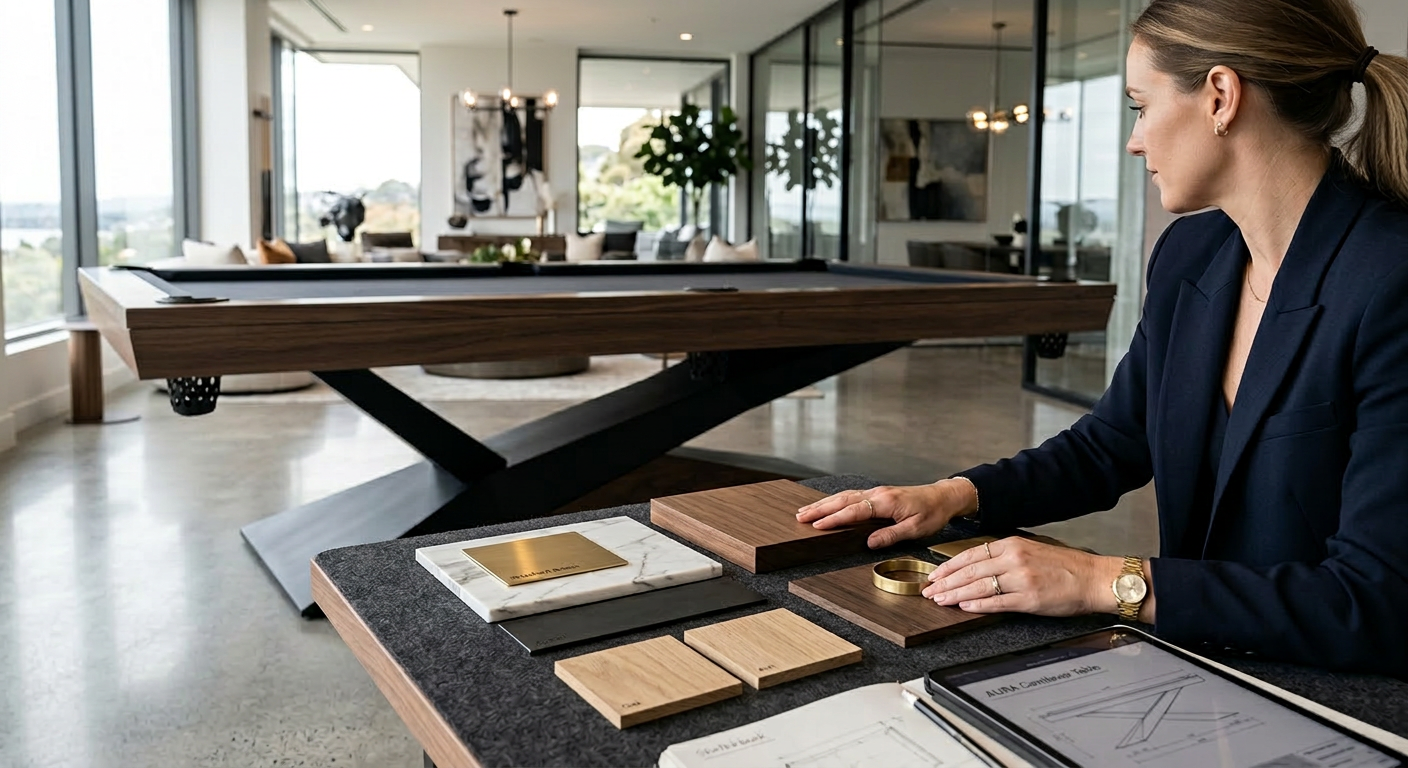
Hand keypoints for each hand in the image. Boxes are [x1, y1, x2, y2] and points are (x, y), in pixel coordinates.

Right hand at [795, 481, 974, 548]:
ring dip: (824, 503)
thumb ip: (891, 535)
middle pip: (843, 500)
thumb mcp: (916, 529)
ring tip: (805, 511)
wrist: (942, 497)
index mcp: (886, 502)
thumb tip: (869, 542)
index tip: (817, 525)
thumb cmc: (932, 513)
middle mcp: (877, 494)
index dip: (834, 518)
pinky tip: (827, 505)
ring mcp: (876, 492)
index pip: (854, 510)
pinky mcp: (877, 494)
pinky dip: (835, 500)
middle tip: (800, 517)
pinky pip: (851, 496)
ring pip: (844, 496)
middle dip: (820, 509)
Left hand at [922, 537, 1124, 616]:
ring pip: (978, 585)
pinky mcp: (1029, 598)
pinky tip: (964, 606)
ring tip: (939, 600)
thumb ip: (1006, 557)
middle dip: (945, 581)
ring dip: (955, 594)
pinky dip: (978, 604)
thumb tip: (979, 567)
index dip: (949, 566)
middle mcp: (1014, 559)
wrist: (1095, 578)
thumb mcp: (1032, 550)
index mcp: (1013, 544)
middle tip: (928, 590)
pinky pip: (997, 602)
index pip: (971, 554)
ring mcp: (1021, 579)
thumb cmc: (1067, 566)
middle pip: (970, 570)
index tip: (935, 574)